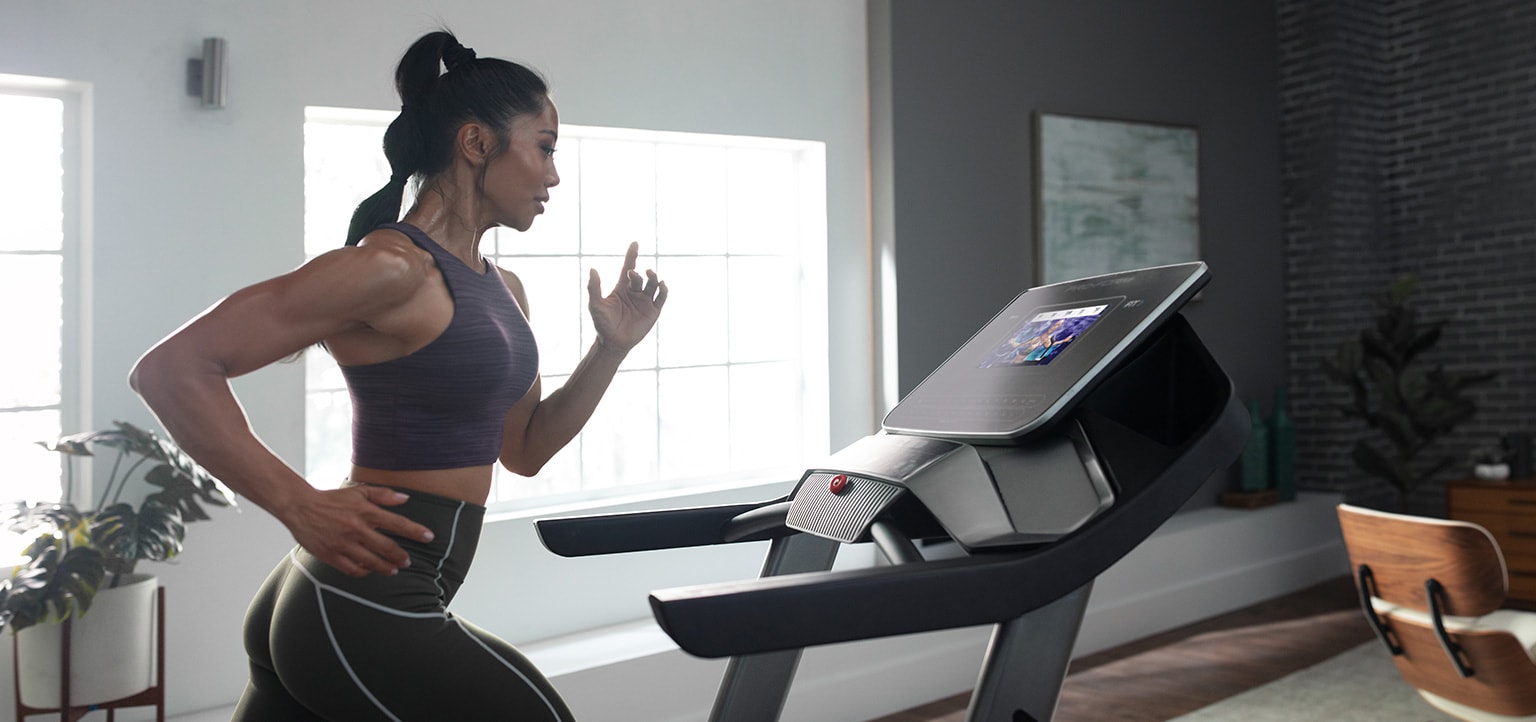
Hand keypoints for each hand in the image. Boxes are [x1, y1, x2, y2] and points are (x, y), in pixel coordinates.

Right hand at [282, 485, 435, 577]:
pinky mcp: (331, 555)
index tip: (429, 537)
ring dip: (386, 568)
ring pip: (371, 562)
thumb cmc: (333, 499)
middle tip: (408, 561)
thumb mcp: (358, 491)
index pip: (397, 523)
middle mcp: (356, 528)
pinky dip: (364, 571)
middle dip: (401, 556)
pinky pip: (352, 569)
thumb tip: (406, 498)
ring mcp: (343, 544)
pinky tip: (370, 570)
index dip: (415, 531)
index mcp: (365, 511)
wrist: (300, 507)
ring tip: (394, 570)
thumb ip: (383, 494)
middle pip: (387, 547)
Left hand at [588, 242, 667, 351]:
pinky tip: (661, 284)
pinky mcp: (653, 311)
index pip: (629, 267)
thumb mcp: (595, 305)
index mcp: (622, 288)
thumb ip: (594, 287)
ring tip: (650, 274)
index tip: (635, 243)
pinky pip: (661, 297)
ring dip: (652, 277)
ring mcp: (645, 301)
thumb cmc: (602, 324)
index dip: (632, 255)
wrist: (613, 343)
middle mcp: (634, 292)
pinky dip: (663, 289)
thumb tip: (592, 269)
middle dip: (638, 273)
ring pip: (652, 284)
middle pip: (641, 277)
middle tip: (632, 274)